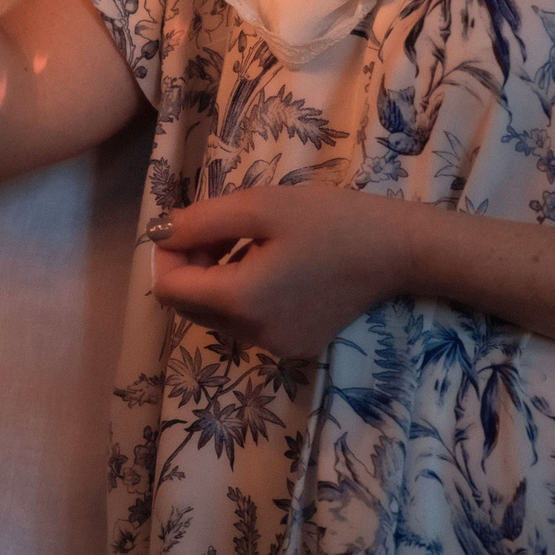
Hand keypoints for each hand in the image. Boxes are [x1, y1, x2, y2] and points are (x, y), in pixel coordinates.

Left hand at [146, 184, 412, 359]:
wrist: (396, 251)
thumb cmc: (329, 220)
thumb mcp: (259, 206)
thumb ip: (200, 222)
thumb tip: (158, 235)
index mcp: (241, 301)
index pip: (169, 289)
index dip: (169, 254)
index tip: (193, 225)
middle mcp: (253, 335)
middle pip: (189, 306)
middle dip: (191, 266)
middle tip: (223, 230)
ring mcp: (275, 347)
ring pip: (216, 316)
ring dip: (216, 281)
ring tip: (251, 244)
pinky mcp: (294, 347)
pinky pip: (246, 324)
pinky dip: (243, 297)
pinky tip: (273, 267)